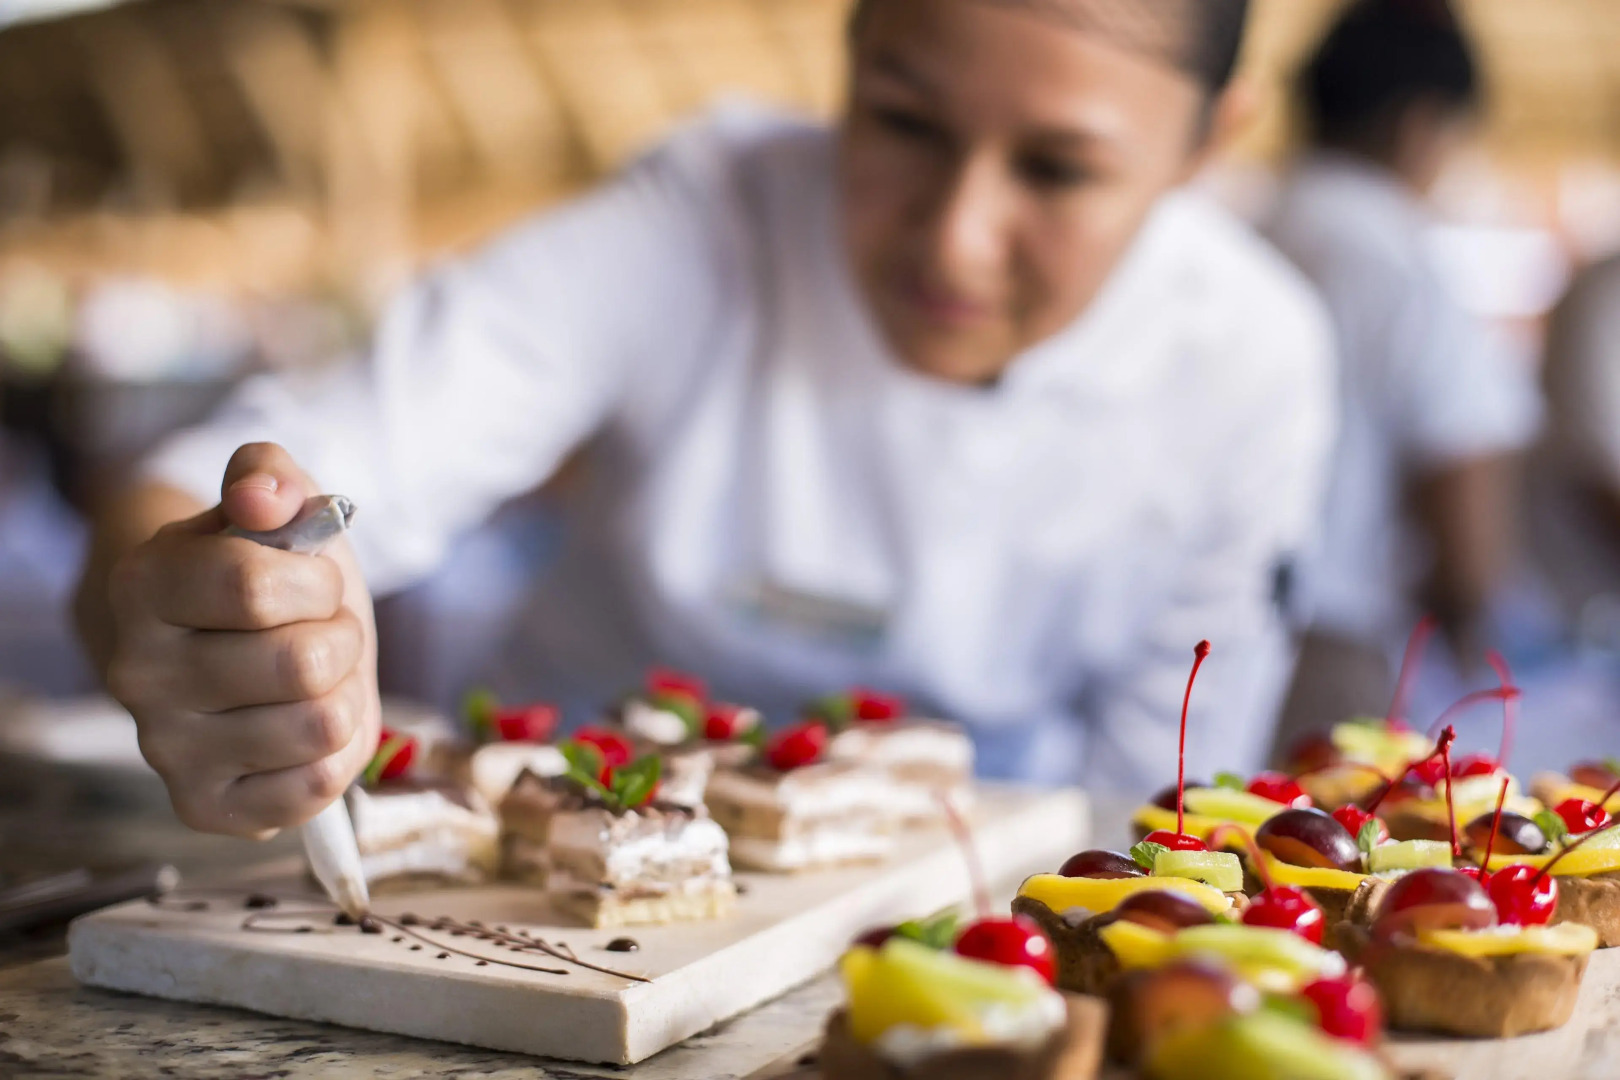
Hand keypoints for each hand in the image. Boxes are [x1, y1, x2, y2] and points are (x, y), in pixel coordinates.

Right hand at [104, 443, 380, 836]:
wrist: (228, 642)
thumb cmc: (262, 569)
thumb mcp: (272, 507)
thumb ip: (271, 477)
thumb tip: (264, 496)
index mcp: (145, 586)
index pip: (255, 588)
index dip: (316, 582)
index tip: (314, 580)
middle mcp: (138, 675)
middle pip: (301, 664)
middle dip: (341, 638)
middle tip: (320, 632)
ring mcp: (166, 750)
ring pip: (321, 725)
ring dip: (346, 694)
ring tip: (314, 678)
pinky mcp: (205, 807)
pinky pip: (318, 785)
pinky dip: (340, 752)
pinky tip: (308, 728)